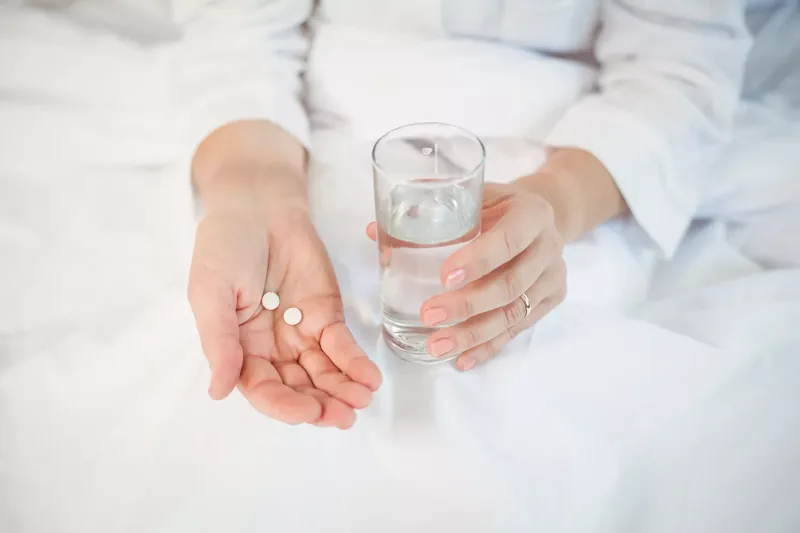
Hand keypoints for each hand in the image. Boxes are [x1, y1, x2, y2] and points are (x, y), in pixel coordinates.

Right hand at [189, 191, 381, 428]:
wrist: (258, 205)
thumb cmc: (224, 246)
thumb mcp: (210, 292)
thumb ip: (218, 340)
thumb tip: (217, 390)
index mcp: (239, 349)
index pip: (262, 389)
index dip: (284, 405)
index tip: (307, 411)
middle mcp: (272, 349)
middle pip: (297, 388)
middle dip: (320, 405)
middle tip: (342, 416)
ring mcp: (302, 333)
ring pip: (324, 373)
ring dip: (343, 390)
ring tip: (361, 401)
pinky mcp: (327, 314)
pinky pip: (342, 345)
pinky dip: (356, 362)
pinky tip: (369, 378)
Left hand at [367, 181, 565, 370]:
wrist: (545, 214)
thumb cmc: (497, 204)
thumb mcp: (474, 195)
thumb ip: (429, 209)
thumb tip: (373, 230)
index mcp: (532, 214)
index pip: (509, 239)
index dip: (479, 260)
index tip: (444, 277)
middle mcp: (548, 247)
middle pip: (511, 284)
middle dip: (468, 305)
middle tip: (428, 315)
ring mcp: (551, 278)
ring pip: (514, 314)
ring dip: (473, 334)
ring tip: (437, 345)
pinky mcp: (549, 302)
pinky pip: (517, 330)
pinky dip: (487, 347)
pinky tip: (462, 359)